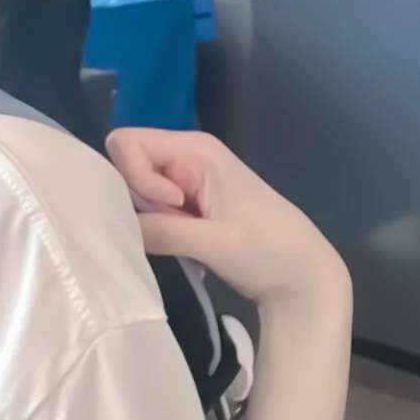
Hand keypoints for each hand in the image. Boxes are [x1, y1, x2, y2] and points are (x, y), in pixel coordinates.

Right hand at [105, 127, 350, 311]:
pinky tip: (185, 244)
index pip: (127, 143)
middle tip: (176, 226)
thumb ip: (162, 231)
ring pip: (135, 190)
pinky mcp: (185, 204)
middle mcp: (186, 156)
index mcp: (196, 149)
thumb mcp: (215, 242)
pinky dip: (157, 228)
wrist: (302, 276)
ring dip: (150, 218)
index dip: (135, 176)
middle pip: (127, 164)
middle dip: (139, 199)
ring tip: (187, 239)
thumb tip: (117, 228)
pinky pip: (149, 208)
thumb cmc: (268, 251)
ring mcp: (184, 180)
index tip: (171, 207)